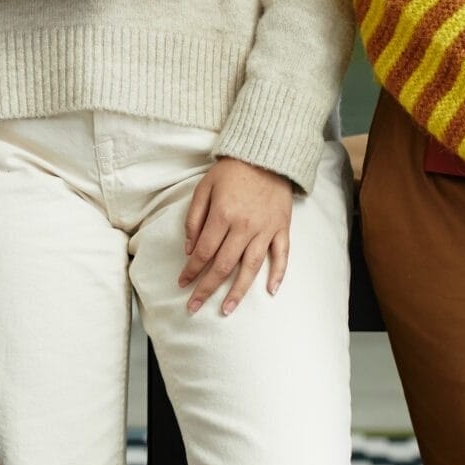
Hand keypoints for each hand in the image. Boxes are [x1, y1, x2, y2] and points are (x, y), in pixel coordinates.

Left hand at [176, 158, 293, 314]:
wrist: (265, 154)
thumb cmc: (230, 172)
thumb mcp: (203, 188)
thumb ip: (194, 219)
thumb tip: (189, 249)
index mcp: (223, 215)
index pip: (204, 252)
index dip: (191, 270)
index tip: (182, 284)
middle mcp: (245, 226)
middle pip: (224, 265)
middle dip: (207, 289)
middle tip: (194, 307)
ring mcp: (266, 229)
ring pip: (251, 267)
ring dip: (238, 291)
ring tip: (227, 309)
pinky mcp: (282, 227)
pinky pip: (282, 255)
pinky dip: (278, 274)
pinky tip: (270, 292)